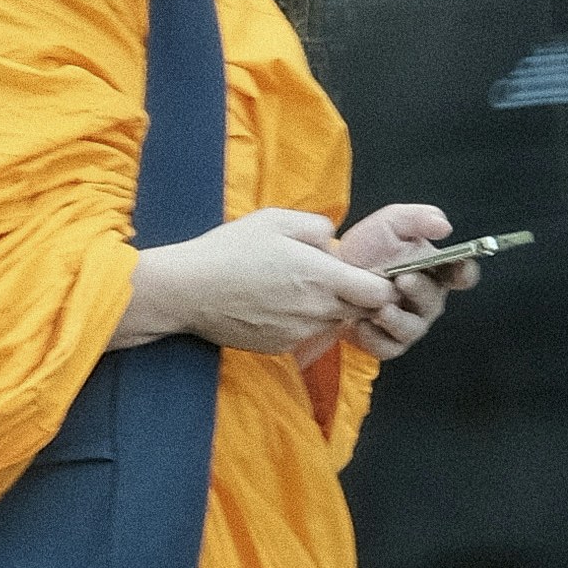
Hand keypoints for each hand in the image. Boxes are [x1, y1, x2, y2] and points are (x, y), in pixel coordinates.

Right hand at [113, 206, 399, 356]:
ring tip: (296, 286)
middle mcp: (317, 310)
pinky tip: (276, 303)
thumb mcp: (275, 220)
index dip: (381, 282)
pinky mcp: (282, 347)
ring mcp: (300, 332)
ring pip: (334, 322)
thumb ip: (317, 227)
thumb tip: (335, 242)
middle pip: (361, 310)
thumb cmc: (229, 250)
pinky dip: (302, 321)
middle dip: (356, 295)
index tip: (365, 270)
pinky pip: (307, 334)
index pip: (381, 293)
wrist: (186, 291)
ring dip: (328, 308)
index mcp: (322, 277)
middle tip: (330, 276)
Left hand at [329, 201, 473, 362]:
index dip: (465, 272)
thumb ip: (417, 219)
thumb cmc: (367, 248)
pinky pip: (388, 346)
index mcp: (435, 272)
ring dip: (397, 319)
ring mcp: (409, 324)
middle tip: (403, 279)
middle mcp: (426, 300)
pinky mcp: (388, 342)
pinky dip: (374, 336)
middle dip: (420, 290)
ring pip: (412, 328)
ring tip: (381, 309)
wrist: (330, 273)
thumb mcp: (390, 223)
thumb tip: (444, 226)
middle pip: (434, 301)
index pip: (462, 275)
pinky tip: (361, 323)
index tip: (459, 265)